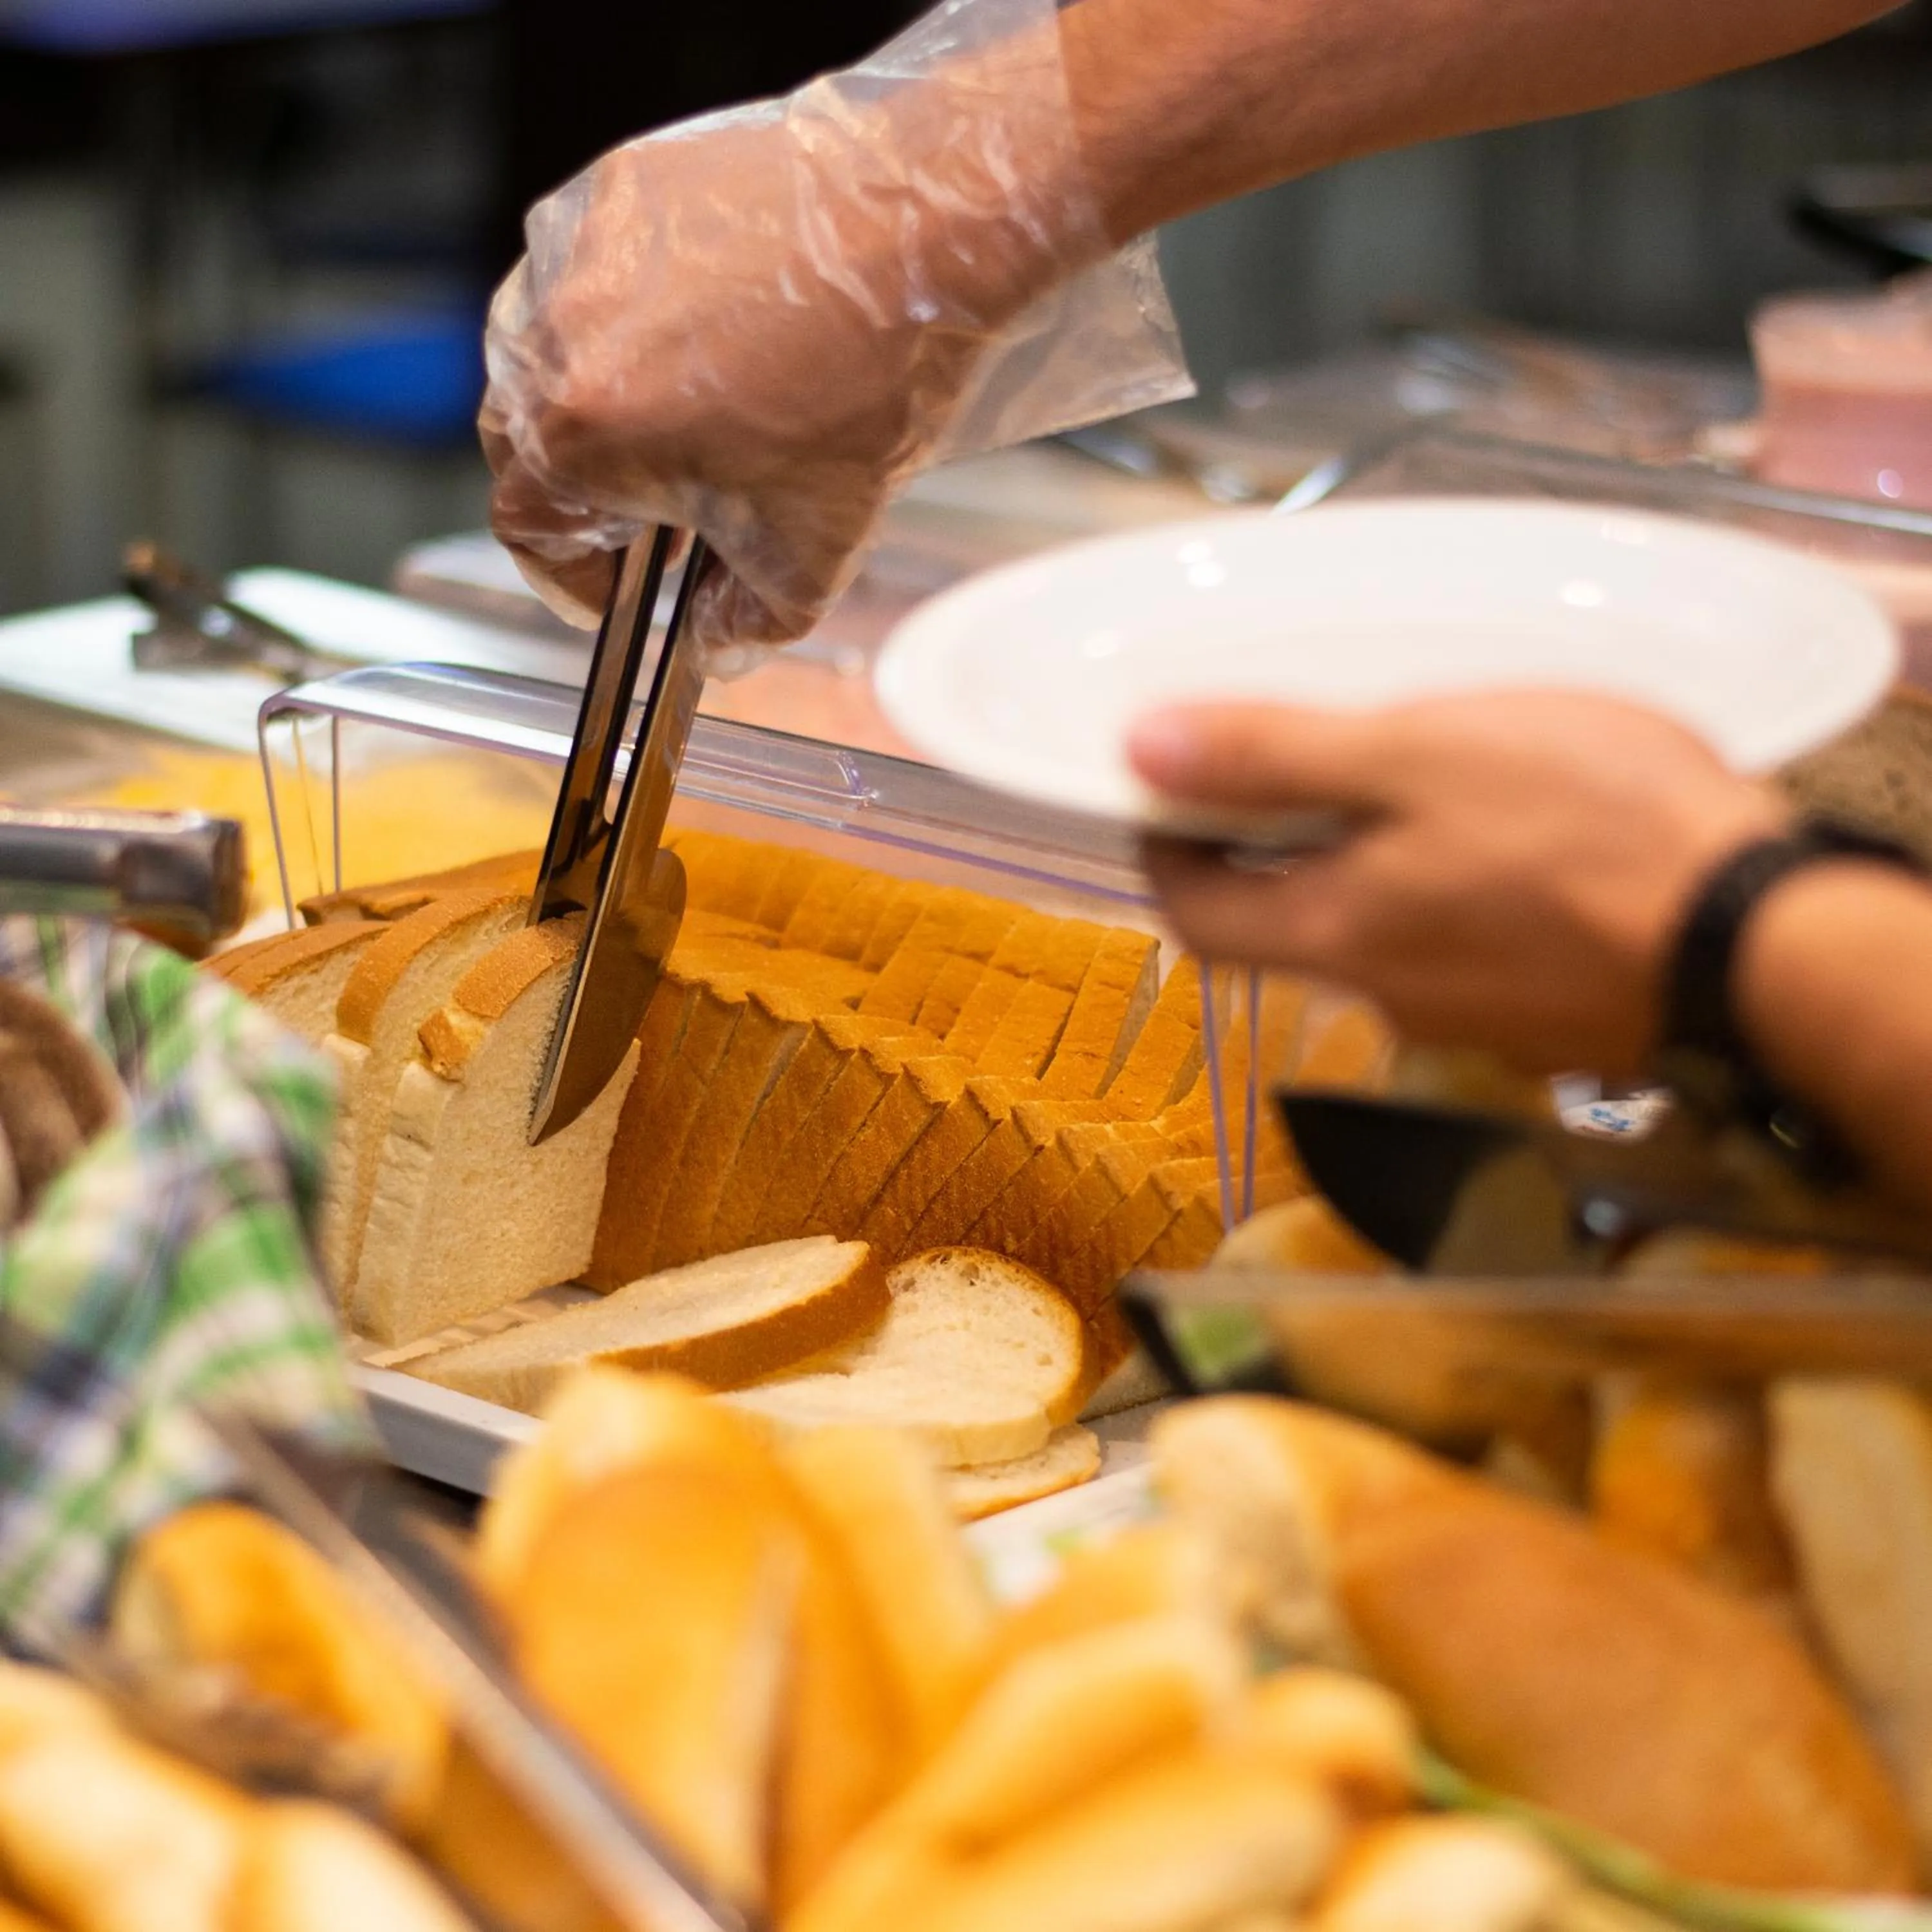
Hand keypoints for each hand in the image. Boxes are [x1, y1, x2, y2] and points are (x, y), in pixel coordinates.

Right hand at [481, 29, 1098, 659]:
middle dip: (584, 492)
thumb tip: (719, 644)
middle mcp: (551, 337)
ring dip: (594, 399)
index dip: (571, 579)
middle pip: (525, 441)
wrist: (921, 235)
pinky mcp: (617, 188)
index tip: (619, 590)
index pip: (525, 530)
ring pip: (544, 353)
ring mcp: (576, 251)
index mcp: (577, 437)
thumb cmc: (866, 386)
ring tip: (681, 419)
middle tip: (657, 514)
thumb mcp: (810, 553)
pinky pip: (588, 273)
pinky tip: (703, 333)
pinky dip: (626, 317)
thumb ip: (748, 623)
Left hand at [1129, 692, 1789, 1075]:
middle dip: (1273, 848)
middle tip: (1293, 768)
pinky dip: (1460, 892)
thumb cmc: (1591, 834)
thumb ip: (1275, 757)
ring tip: (1420, 780)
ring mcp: (1473, 1014)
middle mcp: (1389, 993)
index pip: (1199, 912)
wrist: (1757, 937)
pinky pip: (1471, 949)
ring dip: (1377, 864)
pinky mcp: (1548, 1013)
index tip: (1169, 794)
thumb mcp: (1416, 756)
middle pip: (1287, 924)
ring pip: (1384, 935)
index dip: (1168, 850)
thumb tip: (1142, 750)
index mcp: (1336, 933)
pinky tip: (1514, 839)